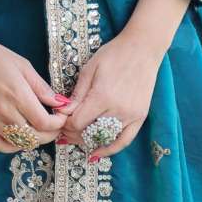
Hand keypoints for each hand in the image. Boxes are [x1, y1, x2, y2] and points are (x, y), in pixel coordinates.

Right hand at [0, 30, 68, 154]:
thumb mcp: (23, 65)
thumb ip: (42, 87)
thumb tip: (60, 102)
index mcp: (18, 95)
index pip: (45, 122)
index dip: (58, 124)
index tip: (61, 116)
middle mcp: (4, 111)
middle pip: (34, 136)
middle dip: (51, 134)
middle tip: (55, 125)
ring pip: (19, 143)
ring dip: (34, 140)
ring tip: (39, 130)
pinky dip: (12, 147)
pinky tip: (19, 139)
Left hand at [58, 30, 161, 155]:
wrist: (142, 49)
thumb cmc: (113, 54)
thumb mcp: (89, 70)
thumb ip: (77, 95)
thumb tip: (62, 113)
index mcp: (102, 97)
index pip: (77, 122)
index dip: (65, 125)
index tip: (59, 121)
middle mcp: (118, 110)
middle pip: (89, 132)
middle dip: (72, 134)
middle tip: (63, 133)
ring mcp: (131, 115)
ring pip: (104, 138)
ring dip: (87, 141)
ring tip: (76, 139)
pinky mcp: (140, 117)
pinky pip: (124, 140)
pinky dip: (110, 148)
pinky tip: (97, 153)